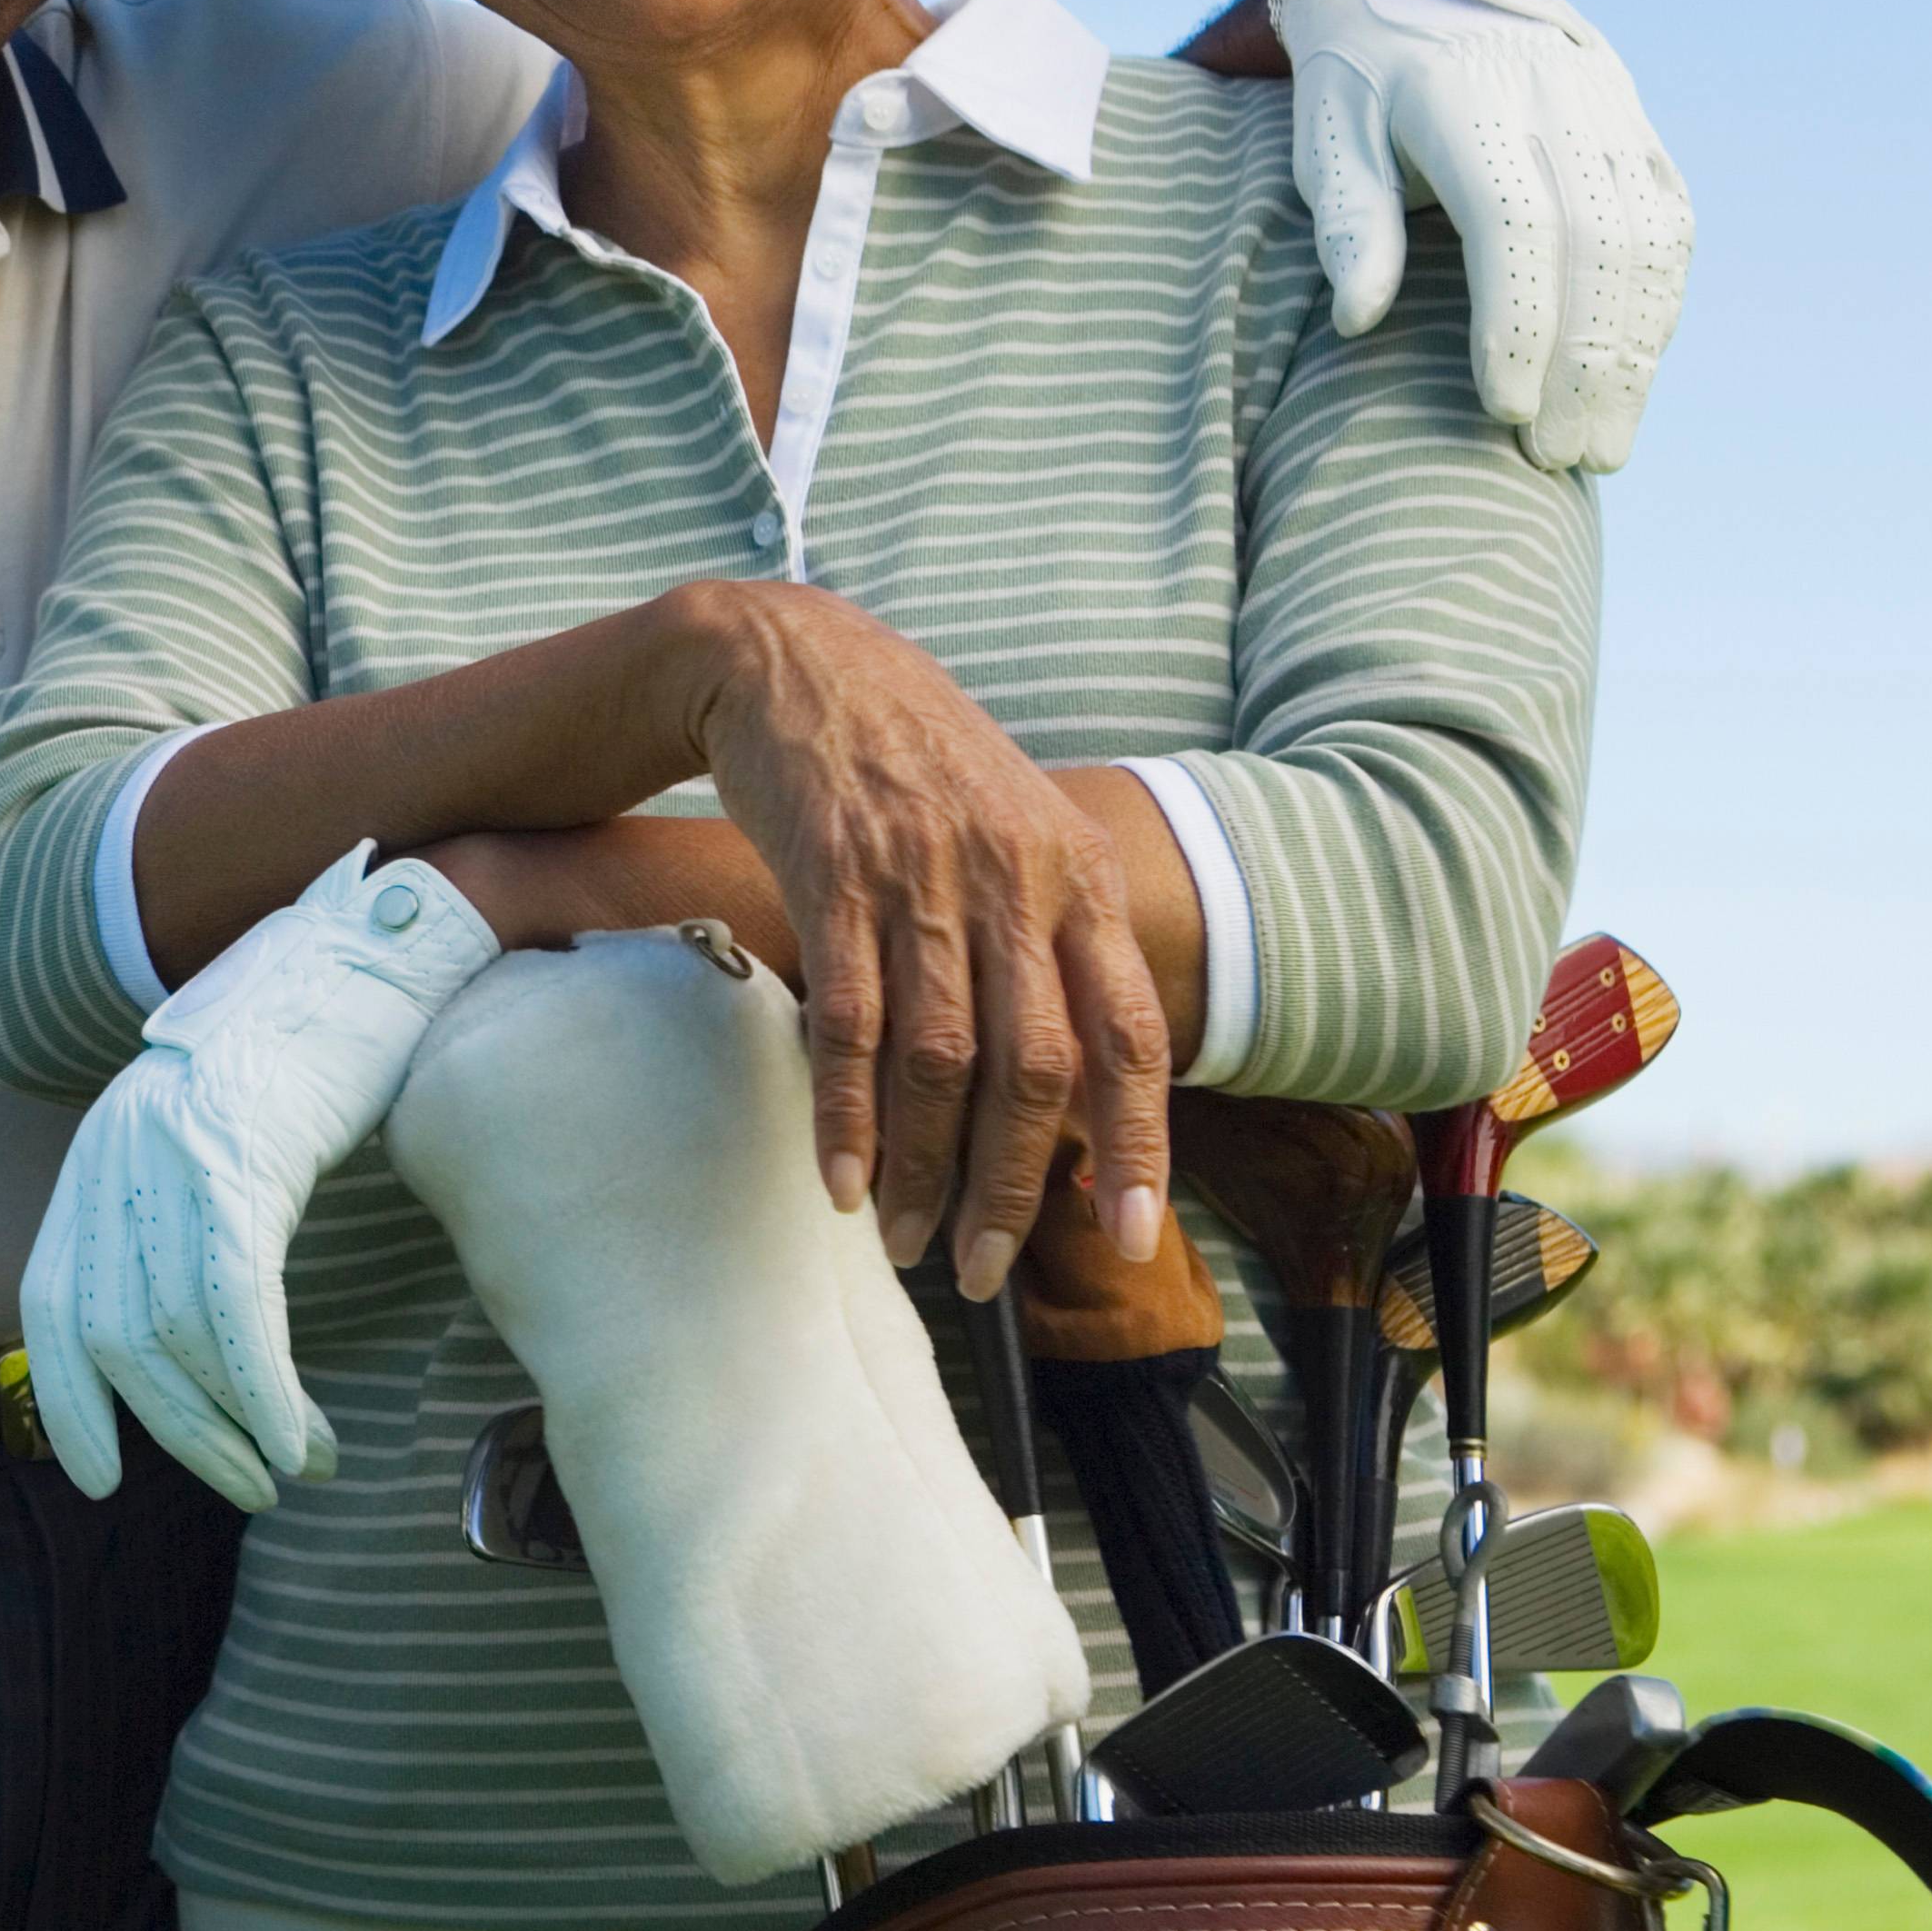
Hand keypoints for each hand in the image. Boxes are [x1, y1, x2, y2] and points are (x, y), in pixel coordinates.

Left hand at [19, 846, 501, 1508]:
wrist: (380, 939)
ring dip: (233, 1426)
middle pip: (114, 1337)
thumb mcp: (231, 1123)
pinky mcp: (243, 1155)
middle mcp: (120, 1150)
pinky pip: (235, 1305)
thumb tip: (200, 1318)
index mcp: (107, 1147)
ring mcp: (176, 1150)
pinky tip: (299, 1438)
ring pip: (174, 1336)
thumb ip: (196, 1201)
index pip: (51, 1297)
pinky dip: (263, 1390)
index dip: (66, 1395)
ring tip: (291, 1466)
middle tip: (241, 1487)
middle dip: (176, 1433)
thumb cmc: (325, 1038)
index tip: (94, 1473)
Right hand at [635, 587, 1173, 1297]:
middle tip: (984, 1270)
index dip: (1134, 1145)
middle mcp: (1016, 879)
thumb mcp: (1016, 831)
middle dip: (1013, 1186)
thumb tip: (1070, 1083)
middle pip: (1036, 1066)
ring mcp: (925, 876)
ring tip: (908, 1242)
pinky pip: (851, 1018)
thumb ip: (1052, 940)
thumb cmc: (913, 763)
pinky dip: (847, 1111)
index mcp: (1078, 876)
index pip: (1130, 1033)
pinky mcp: (835, 874)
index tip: (1128, 1241)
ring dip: (926, 1168)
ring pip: (942, 1058)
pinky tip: (842, 1177)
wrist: (797, 661)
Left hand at [1265, 0, 1690, 473]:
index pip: (1518, 226)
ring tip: (1604, 443)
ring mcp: (1612, 109)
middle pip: (1598, 247)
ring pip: (1650, 241)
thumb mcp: (1325, 134)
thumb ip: (1349, 221)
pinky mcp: (1637, 125)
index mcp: (1472, 99)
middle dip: (1585, 362)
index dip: (1519, 324)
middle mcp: (1560, 99)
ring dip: (1635, 350)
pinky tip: (1634, 373)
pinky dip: (1659, 304)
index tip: (1504, 409)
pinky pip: (1669, 221)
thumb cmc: (1357, 75)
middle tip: (1559, 458)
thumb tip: (1358, 318)